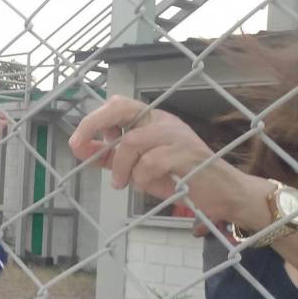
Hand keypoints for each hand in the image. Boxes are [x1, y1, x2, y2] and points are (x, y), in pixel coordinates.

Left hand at [69, 95, 268, 225]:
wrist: (220, 192)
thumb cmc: (177, 177)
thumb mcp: (136, 166)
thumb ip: (109, 156)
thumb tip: (79, 147)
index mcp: (151, 120)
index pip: (117, 105)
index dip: (93, 120)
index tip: (77, 142)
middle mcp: (163, 121)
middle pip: (121, 108)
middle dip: (93, 125)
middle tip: (79, 147)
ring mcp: (176, 135)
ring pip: (132, 141)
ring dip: (119, 166)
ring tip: (122, 182)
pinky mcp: (187, 153)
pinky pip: (150, 162)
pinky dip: (141, 177)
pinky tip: (146, 185)